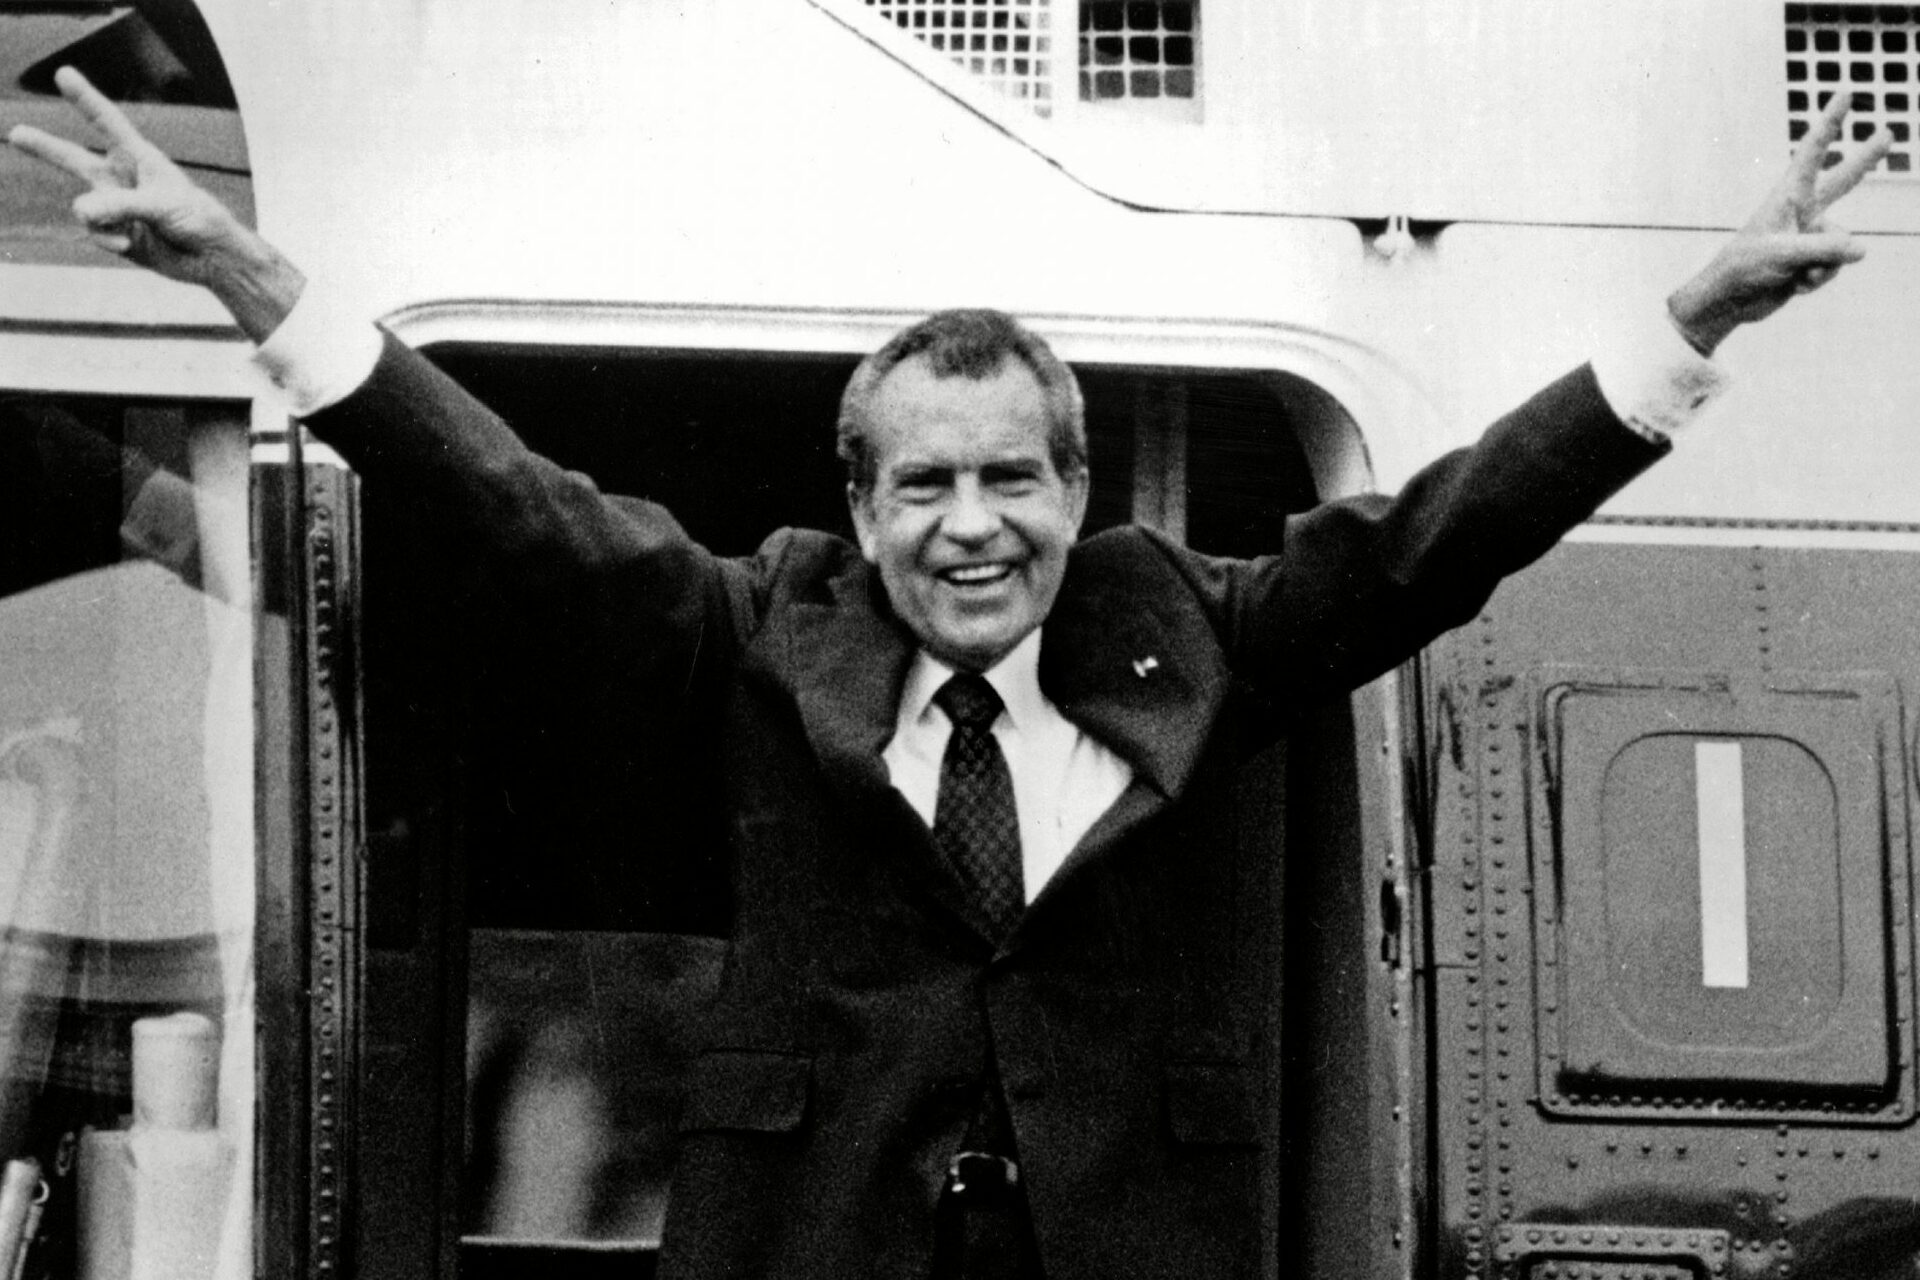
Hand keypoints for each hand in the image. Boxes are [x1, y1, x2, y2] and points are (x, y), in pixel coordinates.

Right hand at [7, 66, 303, 340]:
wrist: (212, 259)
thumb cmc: (199, 220)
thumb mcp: (162, 205)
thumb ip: (121, 205)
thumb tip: (81, 210)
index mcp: (139, 159)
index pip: (107, 123)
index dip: (84, 98)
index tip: (64, 74)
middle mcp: (122, 180)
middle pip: (74, 159)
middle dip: (44, 148)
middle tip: (15, 133)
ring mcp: (116, 208)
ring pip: (82, 208)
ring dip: (99, 221)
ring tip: (127, 233)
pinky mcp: (115, 234)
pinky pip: (93, 233)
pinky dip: (107, 241)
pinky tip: (129, 247)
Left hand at [1668, 91, 1891, 355]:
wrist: (1730, 302)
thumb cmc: (1744, 269)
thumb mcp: (1785, 255)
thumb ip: (1825, 249)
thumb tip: (1862, 250)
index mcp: (1789, 196)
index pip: (1813, 152)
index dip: (1831, 122)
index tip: (1846, 93)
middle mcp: (1802, 210)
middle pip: (1843, 180)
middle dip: (1865, 159)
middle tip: (1888, 134)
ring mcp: (1809, 235)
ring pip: (1842, 244)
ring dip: (1822, 265)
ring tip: (1793, 273)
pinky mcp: (1812, 260)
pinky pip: (1834, 266)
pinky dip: (1818, 279)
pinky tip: (1795, 285)